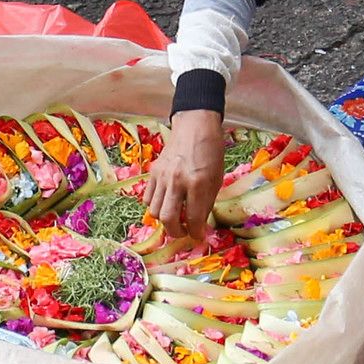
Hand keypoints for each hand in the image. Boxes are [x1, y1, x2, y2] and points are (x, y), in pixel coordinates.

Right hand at [144, 110, 226, 231]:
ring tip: (174, 219)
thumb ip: (205, 203)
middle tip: (183, 233)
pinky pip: (147, 197)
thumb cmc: (211, 152)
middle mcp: (177, 181)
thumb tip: (198, 223)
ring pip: (154, 211)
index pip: (194, 219)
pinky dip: (155, 206)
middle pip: (168, 219)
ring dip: (164, 220)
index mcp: (198, 184)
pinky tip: (165, 203)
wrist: (195, 127)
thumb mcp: (216, 179)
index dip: (196, 233)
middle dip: (176, 233)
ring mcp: (162, 176)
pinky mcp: (153, 172)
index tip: (198, 236)